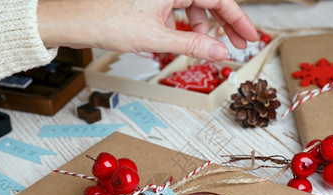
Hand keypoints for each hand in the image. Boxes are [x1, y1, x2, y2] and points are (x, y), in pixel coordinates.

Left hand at [37, 0, 257, 60]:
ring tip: (201, 48)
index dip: (238, 19)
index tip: (251, 36)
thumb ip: (194, 45)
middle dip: (225, 25)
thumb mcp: (159, 38)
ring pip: (194, 9)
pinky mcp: (153, 4)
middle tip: (238, 45)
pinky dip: (183, 29)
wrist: (80, 22)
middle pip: (209, 2)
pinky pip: (177, 14)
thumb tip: (221, 52)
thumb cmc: (111, 22)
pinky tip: (179, 41)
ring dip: (201, 30)